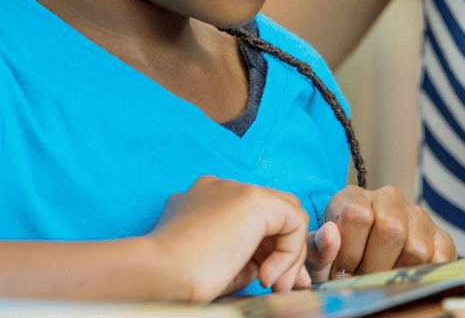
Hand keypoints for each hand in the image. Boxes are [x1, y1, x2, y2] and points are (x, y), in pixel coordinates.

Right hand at [150, 175, 311, 300]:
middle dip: (284, 252)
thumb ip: (249, 259)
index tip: (272, 281)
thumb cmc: (179, 279)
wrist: (159, 274)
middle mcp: (223, 188)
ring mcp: (239, 189)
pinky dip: (288, 252)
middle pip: (273, 215)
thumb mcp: (220, 267)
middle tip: (282, 287)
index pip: (252, 220)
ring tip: (274, 286)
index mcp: (206, 200)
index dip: (268, 251)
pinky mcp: (255, 199)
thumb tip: (280, 269)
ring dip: (288, 256)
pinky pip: (293, 221)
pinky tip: (266, 276)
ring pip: (288, 216)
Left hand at [306, 185, 456, 280]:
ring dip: (397, 274)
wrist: (360, 267)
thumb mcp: (319, 257)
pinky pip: (440, 258)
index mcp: (354, 197)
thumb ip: (318, 249)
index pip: (357, 216)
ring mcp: (417, 216)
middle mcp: (389, 199)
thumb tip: (331, 234)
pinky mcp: (440, 237)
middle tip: (363, 279)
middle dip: (372, 266)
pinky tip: (404, 279)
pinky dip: (423, 276)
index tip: (340, 272)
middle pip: (391, 230)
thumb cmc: (336, 261)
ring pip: (416, 248)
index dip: (347, 253)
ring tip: (381, 279)